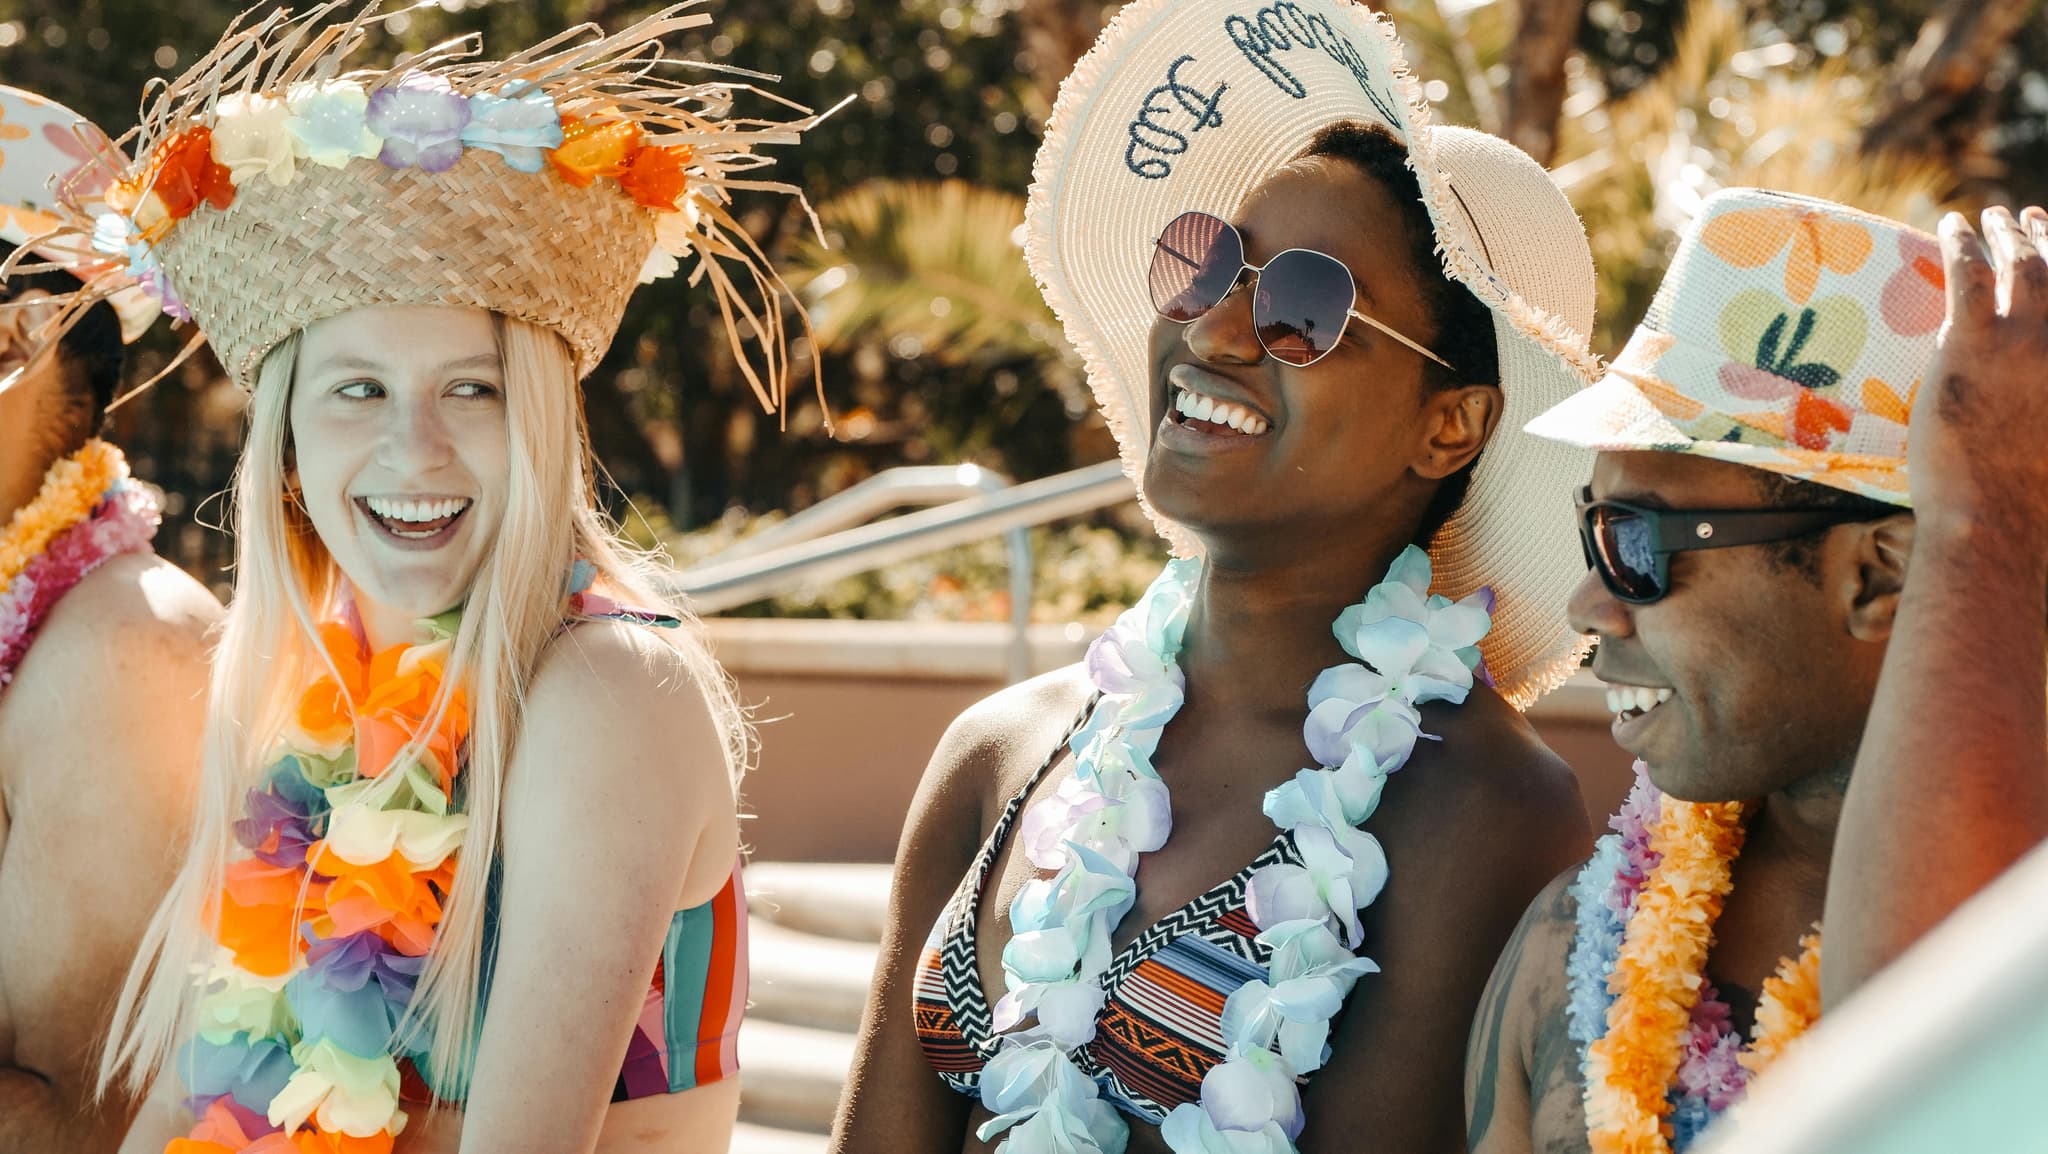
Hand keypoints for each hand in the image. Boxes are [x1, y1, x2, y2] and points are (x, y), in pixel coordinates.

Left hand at [1909, 206, 2047, 553]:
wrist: (1997, 520)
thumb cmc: (2029, 501)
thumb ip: (2042, 395)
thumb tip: (2029, 388)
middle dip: (2047, 237)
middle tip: (2028, 217)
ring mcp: (2024, 342)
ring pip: (2020, 264)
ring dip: (2007, 233)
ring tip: (1991, 216)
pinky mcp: (1972, 345)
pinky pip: (1968, 274)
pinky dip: (1963, 243)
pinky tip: (1953, 226)